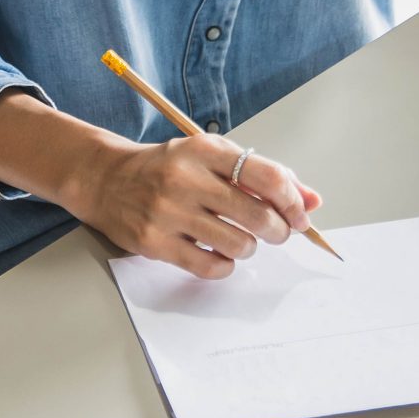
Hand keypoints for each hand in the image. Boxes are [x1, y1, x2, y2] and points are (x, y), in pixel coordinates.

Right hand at [78, 134, 321, 278]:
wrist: (106, 179)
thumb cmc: (167, 168)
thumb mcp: (212, 157)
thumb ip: (262, 175)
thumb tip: (312, 200)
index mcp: (205, 150)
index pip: (267, 177)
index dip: (294, 201)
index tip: (300, 215)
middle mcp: (186, 178)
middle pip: (258, 215)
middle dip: (279, 231)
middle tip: (275, 232)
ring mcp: (168, 212)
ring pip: (239, 245)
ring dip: (249, 248)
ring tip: (239, 239)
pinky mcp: (154, 242)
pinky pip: (210, 267)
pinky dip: (225, 266)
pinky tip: (219, 254)